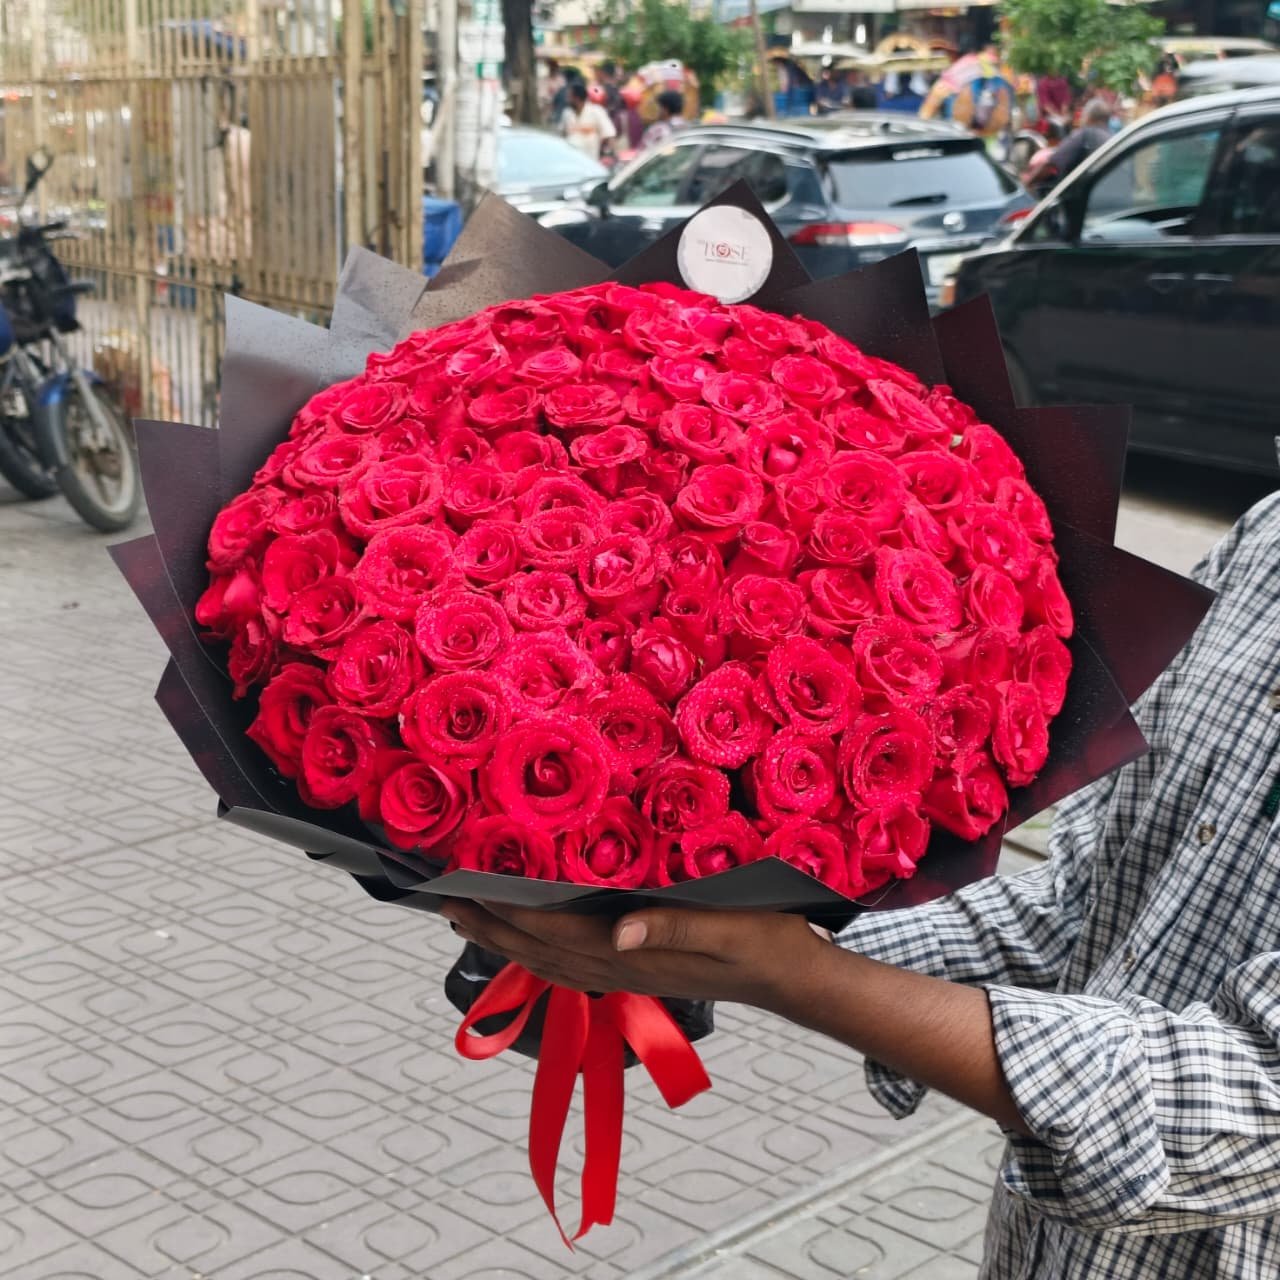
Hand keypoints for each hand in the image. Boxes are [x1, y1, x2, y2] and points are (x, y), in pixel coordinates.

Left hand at [438, 900, 832, 1010]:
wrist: (792, 978)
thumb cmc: (768, 938)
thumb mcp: (731, 925)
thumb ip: (675, 927)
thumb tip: (617, 932)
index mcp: (638, 954)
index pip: (559, 933)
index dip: (512, 913)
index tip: (472, 892)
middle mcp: (623, 969)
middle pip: (542, 952)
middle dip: (492, 929)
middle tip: (446, 904)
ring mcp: (628, 976)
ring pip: (551, 963)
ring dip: (506, 942)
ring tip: (469, 920)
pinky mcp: (637, 971)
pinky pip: (572, 964)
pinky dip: (538, 950)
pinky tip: (527, 938)